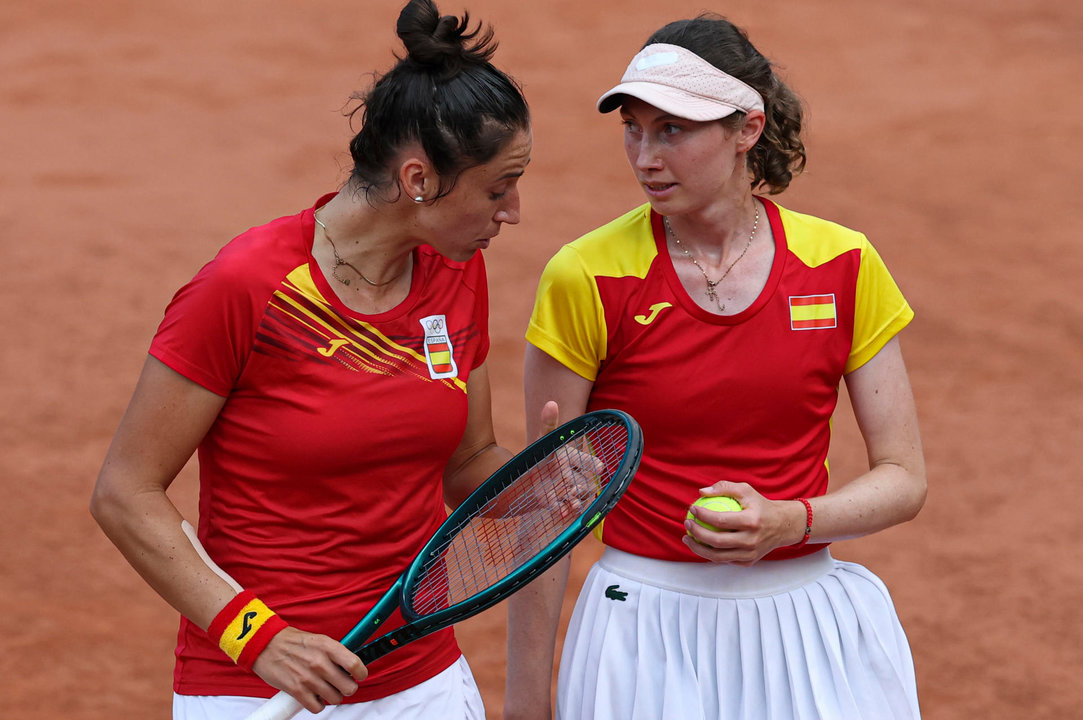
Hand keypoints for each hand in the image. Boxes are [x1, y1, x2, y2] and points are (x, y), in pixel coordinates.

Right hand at [251, 626, 367, 712]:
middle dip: (346, 688)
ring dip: (331, 697)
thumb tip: (350, 665)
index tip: (359, 675)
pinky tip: (313, 696)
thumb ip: (334, 652)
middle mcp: (320, 662)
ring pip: (335, 699)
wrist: (264, 644)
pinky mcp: (297, 691)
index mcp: (328, 646)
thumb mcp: (318, 640)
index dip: (361, 673)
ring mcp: (308, 678)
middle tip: (340, 684)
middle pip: (349, 687)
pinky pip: (317, 707)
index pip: (355, 664)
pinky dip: (317, 704)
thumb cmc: (291, 642)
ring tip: (324, 689)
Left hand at [530, 401, 603, 518]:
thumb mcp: (543, 441)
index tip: (598, 467)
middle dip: (582, 485)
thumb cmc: (539, 456)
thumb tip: (551, 403)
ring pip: (578, 496)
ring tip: (571, 502)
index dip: (592, 464)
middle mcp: (575, 474)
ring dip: (576, 499)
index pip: (587, 461)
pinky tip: (561, 510)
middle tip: (574, 487)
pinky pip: (566, 507)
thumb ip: (548, 424)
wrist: (525, 477)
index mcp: (573, 458)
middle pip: (584, 481)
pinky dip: (564, 509)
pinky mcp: (560, 502)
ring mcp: (568, 490)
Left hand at [681, 481, 800, 564]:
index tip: (692, 509)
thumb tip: (702, 491)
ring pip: (718, 556)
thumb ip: (724, 487)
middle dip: (697, 533)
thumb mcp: (746, 490)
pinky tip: (700, 544)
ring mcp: (751, 554)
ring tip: (687, 538)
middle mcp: (752, 540)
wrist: (783, 525)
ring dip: (698, 548)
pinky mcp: (749, 562)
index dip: (703, 515)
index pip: (721, 520)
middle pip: (717, 542)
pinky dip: (710, 553)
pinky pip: (725, 560)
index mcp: (752, 522)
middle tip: (687, 524)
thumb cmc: (760, 505)